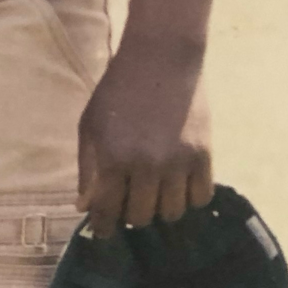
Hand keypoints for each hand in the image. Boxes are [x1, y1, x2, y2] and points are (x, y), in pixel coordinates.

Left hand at [77, 38, 212, 237]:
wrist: (161, 57)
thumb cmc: (118, 89)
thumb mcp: (90, 125)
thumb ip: (87, 168)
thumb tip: (84, 206)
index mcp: (114, 159)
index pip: (108, 212)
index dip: (104, 227)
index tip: (104, 230)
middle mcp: (148, 167)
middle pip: (141, 217)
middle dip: (131, 215)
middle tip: (129, 203)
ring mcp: (179, 162)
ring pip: (172, 213)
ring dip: (160, 209)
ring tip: (154, 194)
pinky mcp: (204, 155)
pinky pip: (201, 197)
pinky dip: (189, 198)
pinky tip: (178, 186)